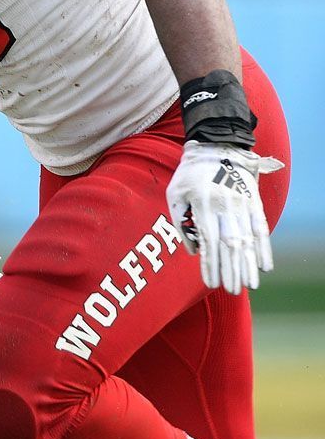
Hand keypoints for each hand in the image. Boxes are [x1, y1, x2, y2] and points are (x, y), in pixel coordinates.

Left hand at [168, 141, 284, 293]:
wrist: (217, 147)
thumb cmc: (190, 173)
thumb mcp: (175, 193)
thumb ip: (180, 222)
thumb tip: (192, 251)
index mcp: (203, 205)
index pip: (208, 241)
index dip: (210, 264)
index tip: (211, 283)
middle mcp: (226, 207)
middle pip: (230, 244)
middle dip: (231, 270)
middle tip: (231, 290)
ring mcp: (243, 205)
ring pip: (247, 240)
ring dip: (248, 264)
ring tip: (249, 285)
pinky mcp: (254, 202)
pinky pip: (261, 228)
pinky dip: (264, 248)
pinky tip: (264, 266)